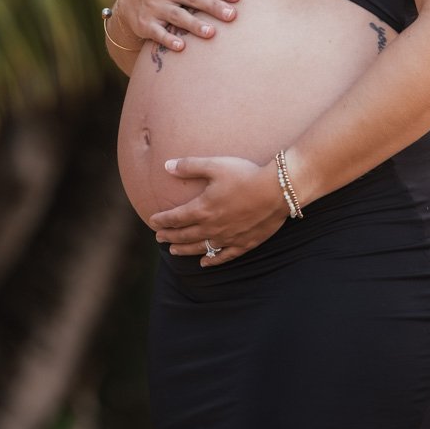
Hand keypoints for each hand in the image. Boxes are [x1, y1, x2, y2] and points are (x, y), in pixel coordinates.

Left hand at [150, 156, 286, 265]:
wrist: (277, 190)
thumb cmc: (246, 175)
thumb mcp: (215, 165)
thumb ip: (190, 166)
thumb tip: (167, 165)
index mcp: (203, 208)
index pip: (175, 218)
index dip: (162, 220)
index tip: (152, 221)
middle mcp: (212, 227)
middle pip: (185, 235)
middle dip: (169, 236)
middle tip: (158, 237)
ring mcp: (228, 238)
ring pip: (201, 248)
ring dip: (185, 250)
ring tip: (173, 251)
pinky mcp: (244, 243)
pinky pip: (224, 256)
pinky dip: (212, 260)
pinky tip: (205, 263)